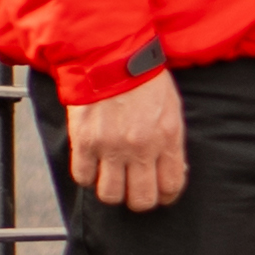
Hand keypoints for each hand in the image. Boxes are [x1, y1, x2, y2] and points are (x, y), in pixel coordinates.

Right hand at [65, 70, 186, 211]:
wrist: (111, 54)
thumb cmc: (144, 78)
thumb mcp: (171, 108)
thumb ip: (171, 141)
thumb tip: (171, 169)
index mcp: (168, 137)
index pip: (171, 186)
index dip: (165, 196)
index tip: (159, 193)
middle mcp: (141, 147)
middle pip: (141, 200)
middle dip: (139, 200)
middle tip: (134, 189)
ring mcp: (111, 147)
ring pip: (111, 195)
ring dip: (112, 190)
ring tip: (112, 177)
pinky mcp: (85, 142)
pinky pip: (83, 177)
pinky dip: (87, 175)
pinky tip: (93, 163)